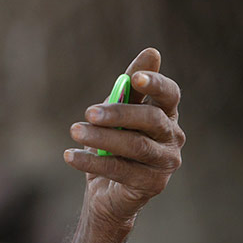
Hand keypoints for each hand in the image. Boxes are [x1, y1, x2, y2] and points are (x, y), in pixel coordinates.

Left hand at [64, 48, 185, 228]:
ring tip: (74, 131)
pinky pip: (120, 170)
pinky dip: (92, 161)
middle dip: (118, 113)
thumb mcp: (116, 112)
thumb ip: (129, 87)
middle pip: (151, 119)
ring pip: (135, 145)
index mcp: (166, 115)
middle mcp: (172, 137)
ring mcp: (166, 163)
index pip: (170, 95)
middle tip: (88, 112)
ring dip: (101, 137)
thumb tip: (152, 52)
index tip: (136, 78)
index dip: (156, 84)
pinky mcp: (153, 185)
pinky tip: (70, 155)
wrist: (106, 190)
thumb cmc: (112, 144)